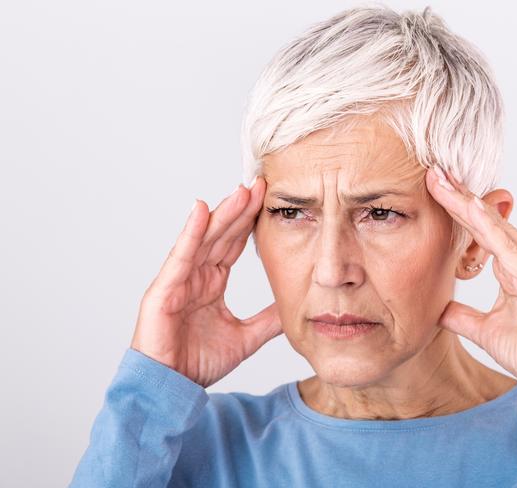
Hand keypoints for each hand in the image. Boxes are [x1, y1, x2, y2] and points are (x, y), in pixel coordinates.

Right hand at [130, 176, 282, 387]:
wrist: (171, 388)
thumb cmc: (197, 362)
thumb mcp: (246, 338)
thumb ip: (268, 320)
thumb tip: (296, 306)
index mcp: (213, 282)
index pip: (234, 244)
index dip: (250, 221)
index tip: (269, 198)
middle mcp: (196, 275)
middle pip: (221, 234)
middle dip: (240, 208)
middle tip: (260, 183)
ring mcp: (179, 280)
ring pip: (204, 239)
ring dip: (222, 214)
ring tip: (241, 190)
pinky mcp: (164, 290)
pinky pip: (180, 257)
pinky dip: (191, 233)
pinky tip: (202, 210)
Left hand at [425, 164, 516, 383]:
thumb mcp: (483, 330)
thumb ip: (462, 316)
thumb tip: (438, 308)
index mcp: (514, 268)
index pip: (481, 231)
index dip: (459, 210)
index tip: (435, 190)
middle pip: (487, 221)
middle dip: (460, 196)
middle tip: (434, 172)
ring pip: (495, 226)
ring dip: (467, 203)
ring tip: (443, 181)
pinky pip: (507, 246)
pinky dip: (487, 225)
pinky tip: (468, 207)